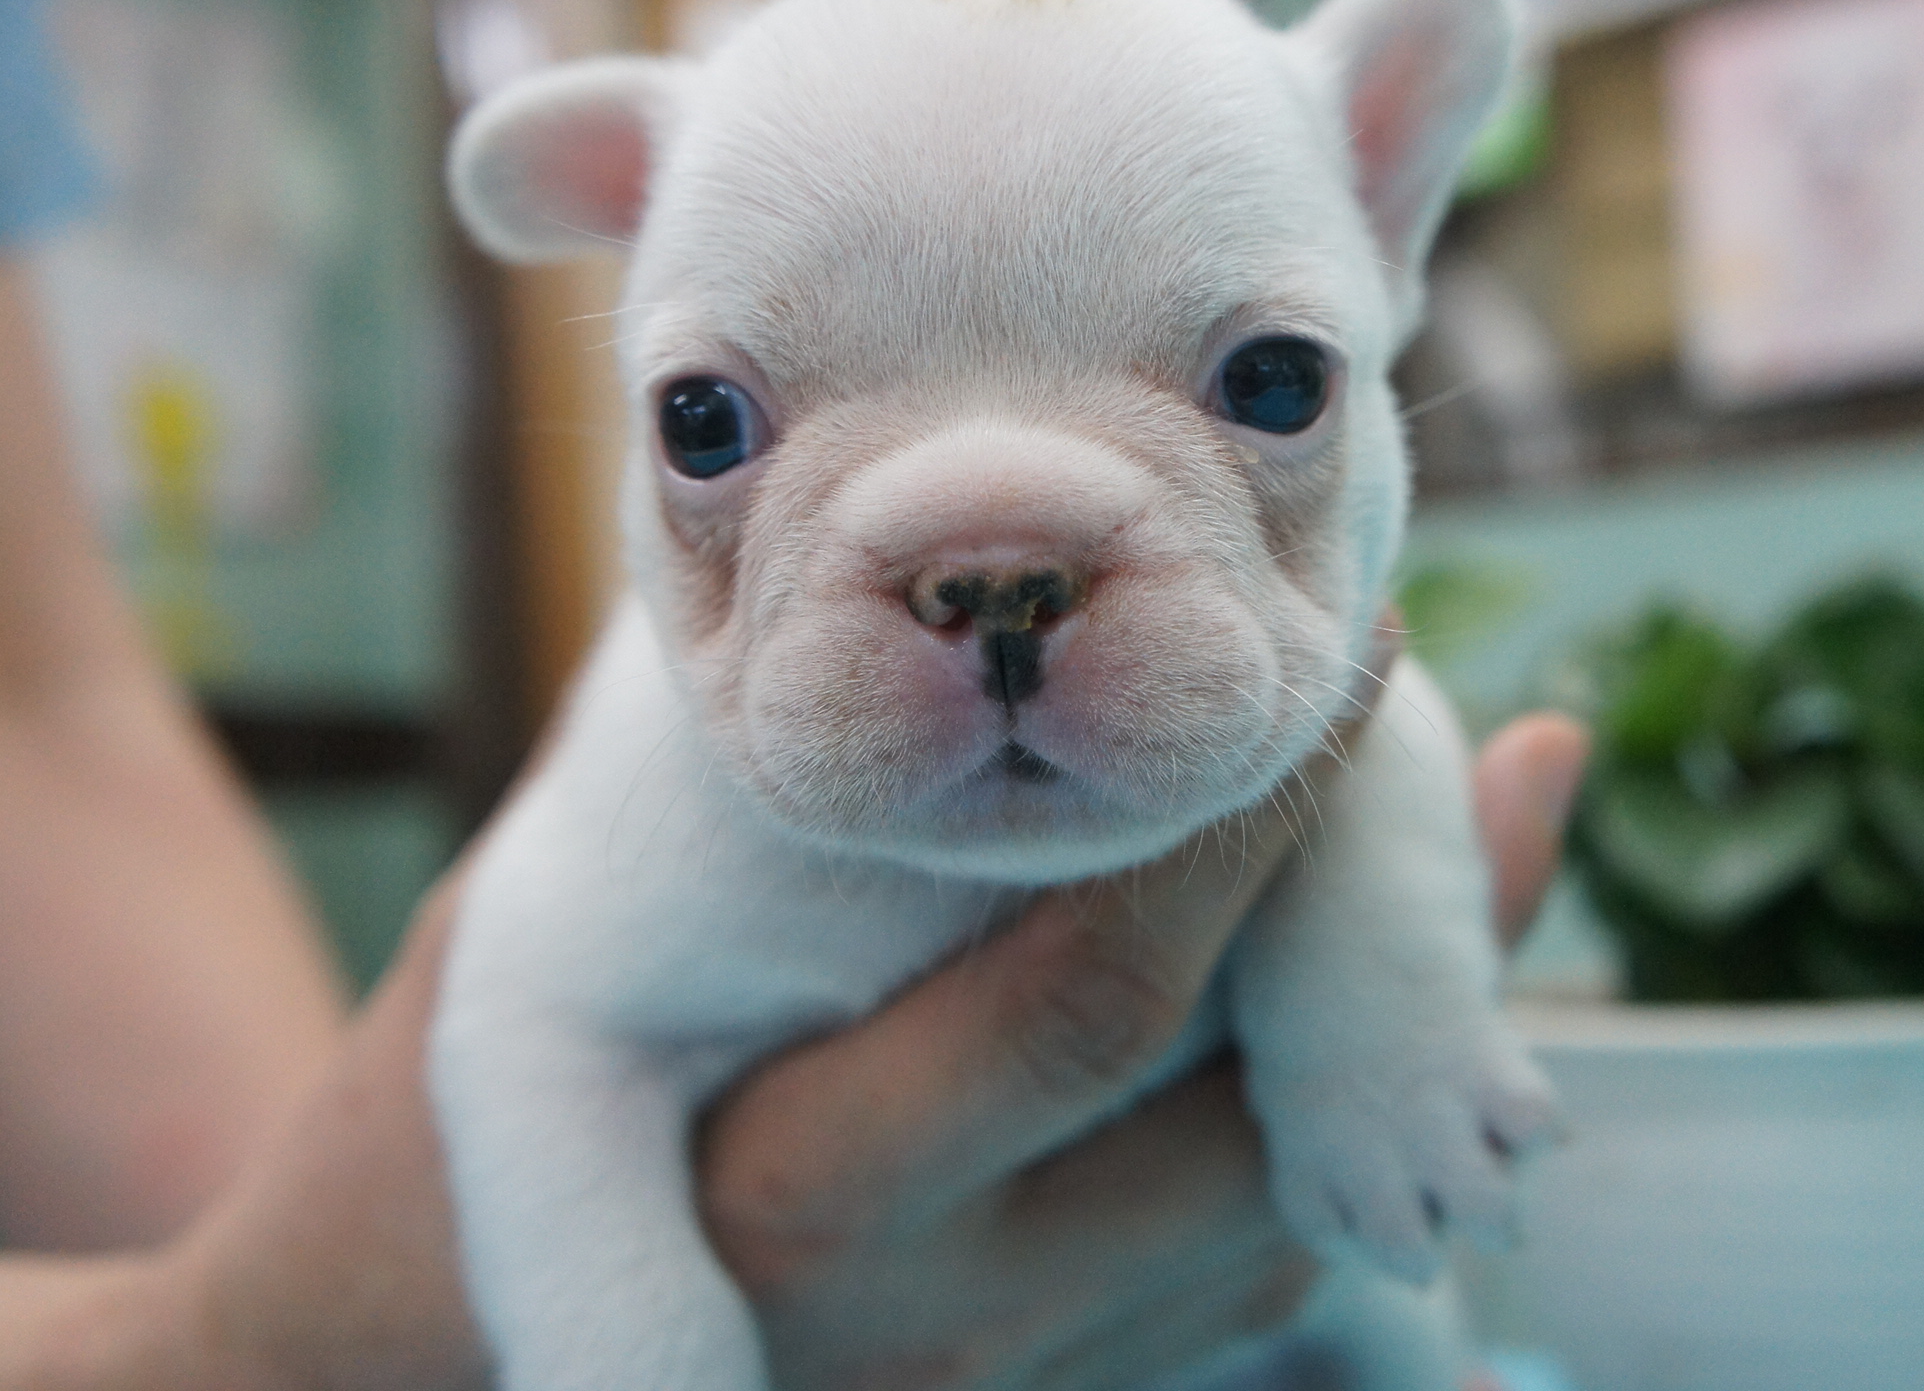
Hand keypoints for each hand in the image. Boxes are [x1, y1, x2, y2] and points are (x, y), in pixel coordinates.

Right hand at [0, 711, 1583, 1390]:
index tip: (1346, 655)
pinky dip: (1341, 1129)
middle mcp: (943, 1320)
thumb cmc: (458, 1122)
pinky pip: (1249, 1280)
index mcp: (813, 1188)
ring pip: (1285, 1207)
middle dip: (1397, 927)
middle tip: (1520, 752)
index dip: (1244, 822)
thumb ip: (754, 809)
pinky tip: (1407, 1010)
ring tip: (1510, 843)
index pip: (1099, 995)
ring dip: (1412, 1035)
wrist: (403, 1364)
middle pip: (1245, 1114)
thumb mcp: (546, 945)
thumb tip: (961, 608)